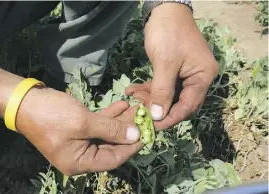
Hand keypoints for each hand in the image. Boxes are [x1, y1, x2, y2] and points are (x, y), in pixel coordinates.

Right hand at [15, 88, 141, 174]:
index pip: (113, 159)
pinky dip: (109, 115)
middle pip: (111, 145)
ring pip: (106, 133)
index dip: (131, 147)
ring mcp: (79, 141)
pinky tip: (122, 104)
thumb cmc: (52, 115)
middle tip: (145, 118)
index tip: (147, 134)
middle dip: (128, 131)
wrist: (24, 101)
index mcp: (79, 162)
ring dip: (121, 120)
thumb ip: (110, 129)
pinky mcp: (78, 128)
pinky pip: (98, 124)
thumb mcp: (83, 122)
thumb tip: (135, 135)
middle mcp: (80, 155)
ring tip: (137, 108)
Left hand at [125, 3, 217, 129]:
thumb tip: (158, 116)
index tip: (153, 127)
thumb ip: (162, 91)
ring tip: (132, 98)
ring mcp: (185, 75)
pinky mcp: (173, 71)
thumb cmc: (168, 34)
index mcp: (202, 77)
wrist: (164, 11)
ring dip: (150, 99)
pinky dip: (149, 89)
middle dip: (158, 109)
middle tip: (139, 114)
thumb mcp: (165, 63)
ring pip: (167, 96)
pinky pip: (162, 86)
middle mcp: (197, 79)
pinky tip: (132, 90)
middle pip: (178, 103)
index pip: (188, 106)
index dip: (170, 118)